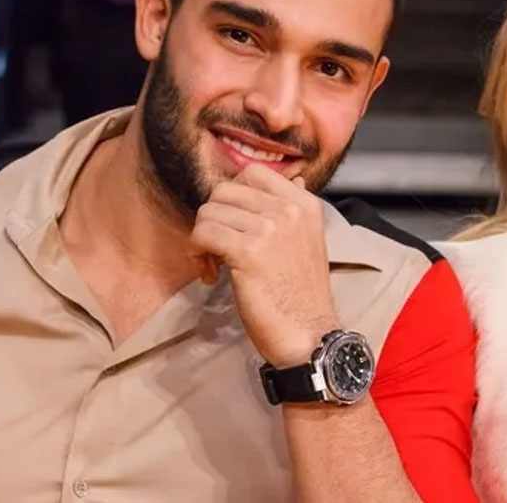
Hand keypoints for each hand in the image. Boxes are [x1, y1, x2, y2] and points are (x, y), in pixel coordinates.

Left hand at [191, 164, 339, 365]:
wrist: (307, 334)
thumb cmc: (302, 294)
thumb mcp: (309, 240)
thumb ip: (294, 208)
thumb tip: (291, 177)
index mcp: (305, 204)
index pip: (253, 173)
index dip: (232, 197)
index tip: (233, 224)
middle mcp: (289, 210)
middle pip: (224, 191)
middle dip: (213, 218)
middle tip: (218, 247)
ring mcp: (270, 228)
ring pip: (208, 212)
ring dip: (202, 239)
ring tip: (214, 264)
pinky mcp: (249, 252)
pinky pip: (203, 233)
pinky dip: (197, 254)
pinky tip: (210, 274)